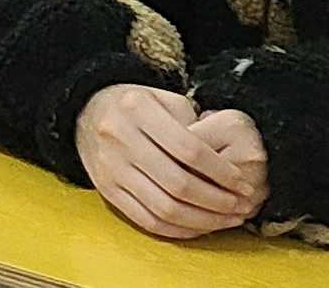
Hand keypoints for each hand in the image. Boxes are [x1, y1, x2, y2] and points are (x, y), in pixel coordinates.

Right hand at [76, 84, 266, 239]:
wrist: (85, 112)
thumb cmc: (135, 106)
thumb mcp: (162, 98)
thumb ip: (192, 124)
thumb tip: (223, 164)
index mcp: (137, 109)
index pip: (190, 149)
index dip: (222, 172)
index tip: (243, 184)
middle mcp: (119, 138)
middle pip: (179, 183)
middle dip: (218, 201)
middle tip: (242, 206)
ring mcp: (110, 167)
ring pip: (165, 208)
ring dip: (203, 220)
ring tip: (227, 220)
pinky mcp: (106, 189)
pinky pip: (147, 220)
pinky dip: (178, 230)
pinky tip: (199, 227)